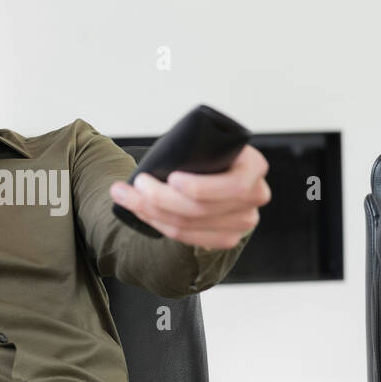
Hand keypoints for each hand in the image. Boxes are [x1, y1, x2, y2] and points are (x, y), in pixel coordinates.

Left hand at [108, 145, 270, 249]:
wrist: (214, 172)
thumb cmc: (208, 153)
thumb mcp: (207, 142)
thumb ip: (195, 148)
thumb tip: (160, 161)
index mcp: (254, 166)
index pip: (233, 185)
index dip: (200, 187)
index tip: (172, 178)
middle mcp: (255, 196)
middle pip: (202, 209)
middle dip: (160, 197)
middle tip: (135, 183)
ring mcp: (243, 221)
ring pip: (188, 225)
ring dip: (150, 211)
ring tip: (125, 195)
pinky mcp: (226, 238)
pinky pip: (186, 237)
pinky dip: (158, 223)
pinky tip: (140, 211)